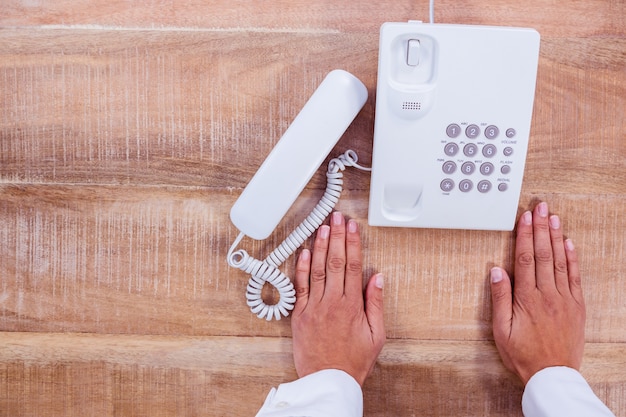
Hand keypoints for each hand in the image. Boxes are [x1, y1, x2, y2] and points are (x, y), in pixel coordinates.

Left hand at [291, 211, 385, 385]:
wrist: (328, 379)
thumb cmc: (353, 360)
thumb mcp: (376, 335)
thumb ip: (375, 304)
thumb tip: (377, 278)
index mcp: (352, 305)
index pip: (352, 265)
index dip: (352, 243)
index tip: (352, 227)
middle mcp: (332, 301)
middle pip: (334, 261)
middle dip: (336, 236)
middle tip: (337, 218)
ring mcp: (313, 307)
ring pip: (316, 269)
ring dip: (319, 246)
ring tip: (322, 227)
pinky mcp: (299, 314)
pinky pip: (299, 286)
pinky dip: (300, 268)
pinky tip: (303, 252)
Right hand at [491, 202, 585, 384]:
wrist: (552, 375)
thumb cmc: (523, 354)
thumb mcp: (501, 330)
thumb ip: (500, 299)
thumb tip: (497, 272)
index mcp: (527, 299)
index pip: (525, 259)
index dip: (524, 235)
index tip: (524, 218)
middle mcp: (548, 295)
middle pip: (543, 254)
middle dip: (541, 228)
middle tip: (540, 207)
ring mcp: (564, 299)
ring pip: (560, 262)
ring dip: (556, 237)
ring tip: (553, 217)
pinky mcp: (576, 306)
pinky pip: (575, 277)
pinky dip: (572, 259)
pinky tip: (569, 244)